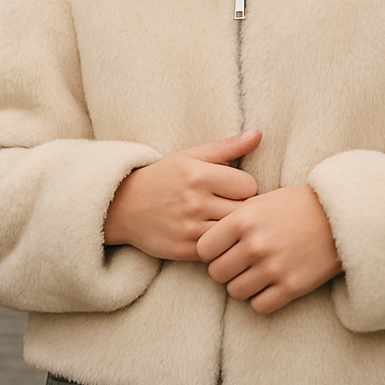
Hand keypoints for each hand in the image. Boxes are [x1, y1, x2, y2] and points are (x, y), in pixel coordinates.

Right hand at [103, 131, 260, 259]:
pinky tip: (212, 236)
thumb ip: (228, 146)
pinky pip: (217, 250)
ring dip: (232, 229)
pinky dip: (218, 244)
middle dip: (243, 210)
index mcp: (199, 175)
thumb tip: (260, 134)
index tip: (236, 190)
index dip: (246, 188)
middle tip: (234, 207)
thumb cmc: (165, 176)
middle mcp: (194, 202)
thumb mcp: (192, 156)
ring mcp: (188, 228)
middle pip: (244, 211)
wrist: (124, 205)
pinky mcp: (183, 249)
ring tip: (225, 222)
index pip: (249, 186)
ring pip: (232, 233)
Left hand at [196, 185, 342, 314]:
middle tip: (241, 263)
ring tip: (257, 273)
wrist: (340, 216)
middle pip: (217, 273)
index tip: (223, 250)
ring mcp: (273, 267)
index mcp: (244, 219)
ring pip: (235, 292)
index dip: (212, 251)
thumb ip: (234, 220)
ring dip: (243, 285)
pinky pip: (259, 306)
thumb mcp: (261, 201)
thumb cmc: (298, 206)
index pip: (204, 249)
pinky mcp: (291, 286)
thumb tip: (209, 243)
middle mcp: (255, 244)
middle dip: (226, 270)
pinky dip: (262, 299)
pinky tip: (271, 285)